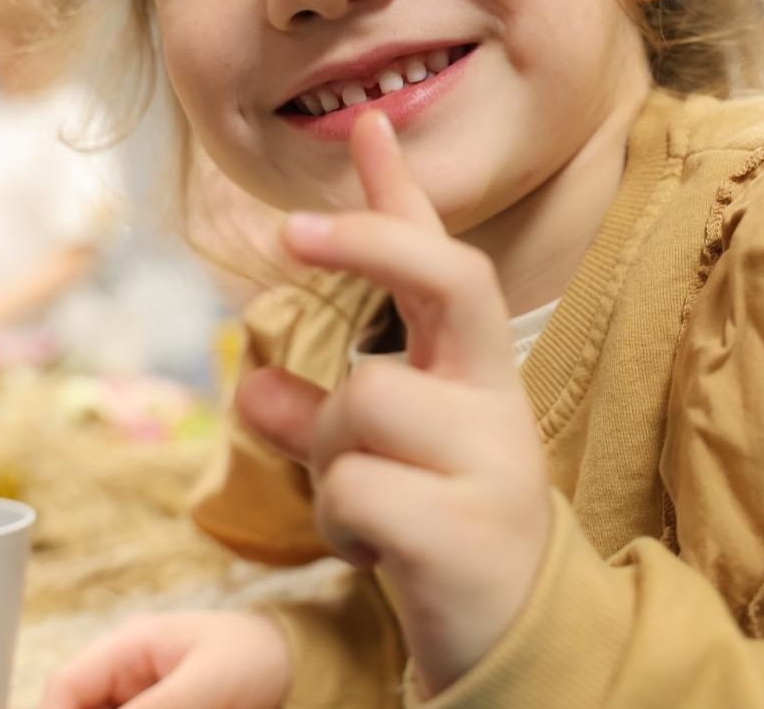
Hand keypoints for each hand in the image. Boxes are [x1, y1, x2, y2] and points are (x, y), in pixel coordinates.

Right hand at [40, 610, 290, 708]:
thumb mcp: (207, 686)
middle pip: (78, 706)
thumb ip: (156, 708)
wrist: (297, 660)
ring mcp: (139, 692)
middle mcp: (124, 670)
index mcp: (129, 645)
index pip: (64, 687)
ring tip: (184, 707)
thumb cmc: (256, 658)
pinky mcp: (157, 706)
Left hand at [238, 111, 551, 696]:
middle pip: (448, 278)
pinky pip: (356, 487)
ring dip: (331, 457)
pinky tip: (379, 548)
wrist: (514, 637)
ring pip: (362, 401)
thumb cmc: (439, 530)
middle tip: (288, 234)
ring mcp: (491, 456)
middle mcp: (493, 397)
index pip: (444, 261)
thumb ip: (319, 414)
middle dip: (370, 241)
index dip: (401, 195)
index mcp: (473, 372)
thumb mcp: (378, 459)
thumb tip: (249, 381)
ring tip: (368, 509)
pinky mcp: (470, 524)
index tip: (365, 128)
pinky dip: (341, 520)